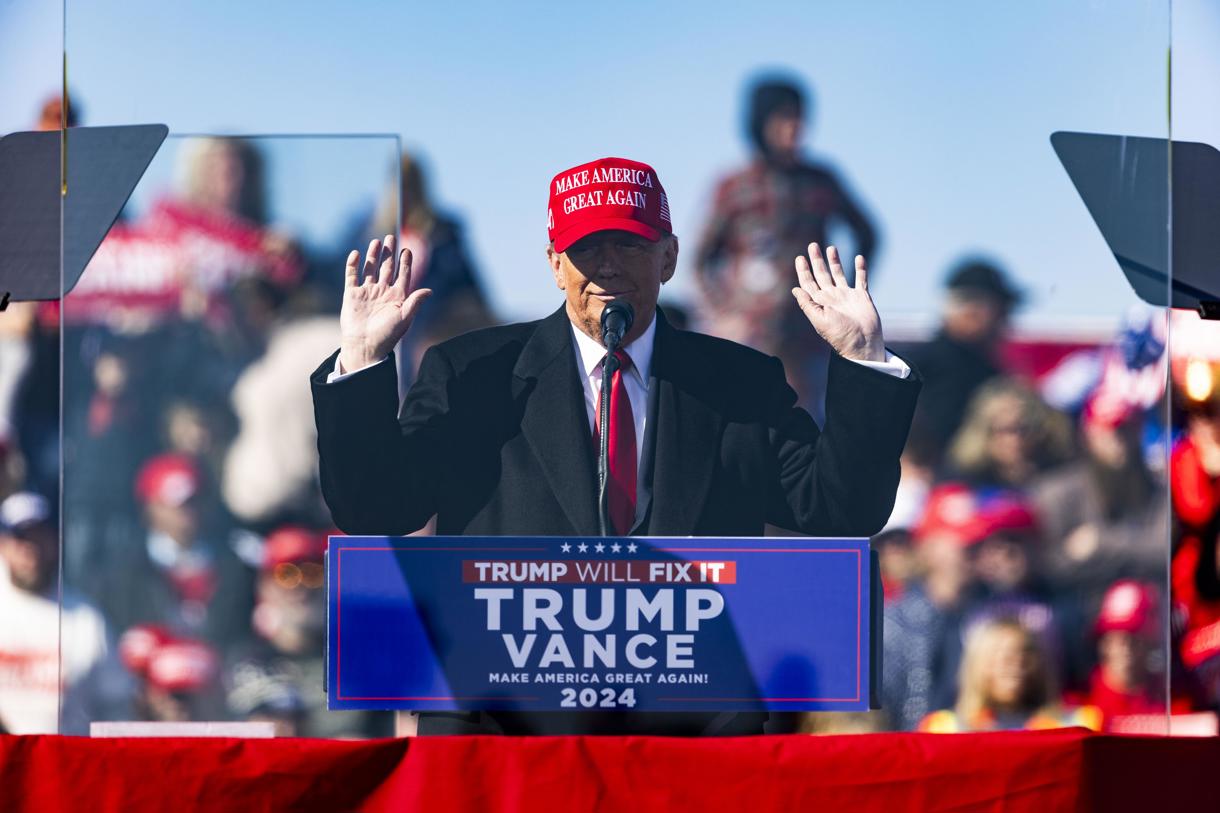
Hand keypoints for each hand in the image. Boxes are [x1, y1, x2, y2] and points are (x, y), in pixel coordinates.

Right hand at [339, 234, 431, 372]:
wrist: (365, 346)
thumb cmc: (387, 335)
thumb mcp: (405, 318)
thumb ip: (415, 302)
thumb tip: (430, 290)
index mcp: (397, 297)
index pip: (403, 275)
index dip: (405, 262)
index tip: (407, 250)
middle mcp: (382, 292)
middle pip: (386, 268)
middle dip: (389, 253)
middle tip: (391, 237)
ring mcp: (367, 292)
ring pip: (370, 268)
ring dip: (373, 255)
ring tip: (376, 241)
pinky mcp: (351, 295)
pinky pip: (352, 276)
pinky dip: (353, 265)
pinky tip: (356, 254)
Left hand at [791, 243, 884, 361]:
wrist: (862, 344)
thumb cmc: (840, 335)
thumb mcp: (819, 320)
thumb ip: (807, 304)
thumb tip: (795, 289)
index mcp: (820, 302)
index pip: (809, 283)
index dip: (803, 271)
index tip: (799, 258)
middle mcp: (832, 297)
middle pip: (822, 274)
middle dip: (817, 260)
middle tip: (812, 245)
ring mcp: (847, 296)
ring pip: (840, 274)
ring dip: (835, 261)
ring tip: (831, 248)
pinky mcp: (862, 297)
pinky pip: (861, 279)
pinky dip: (861, 268)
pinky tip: (859, 258)